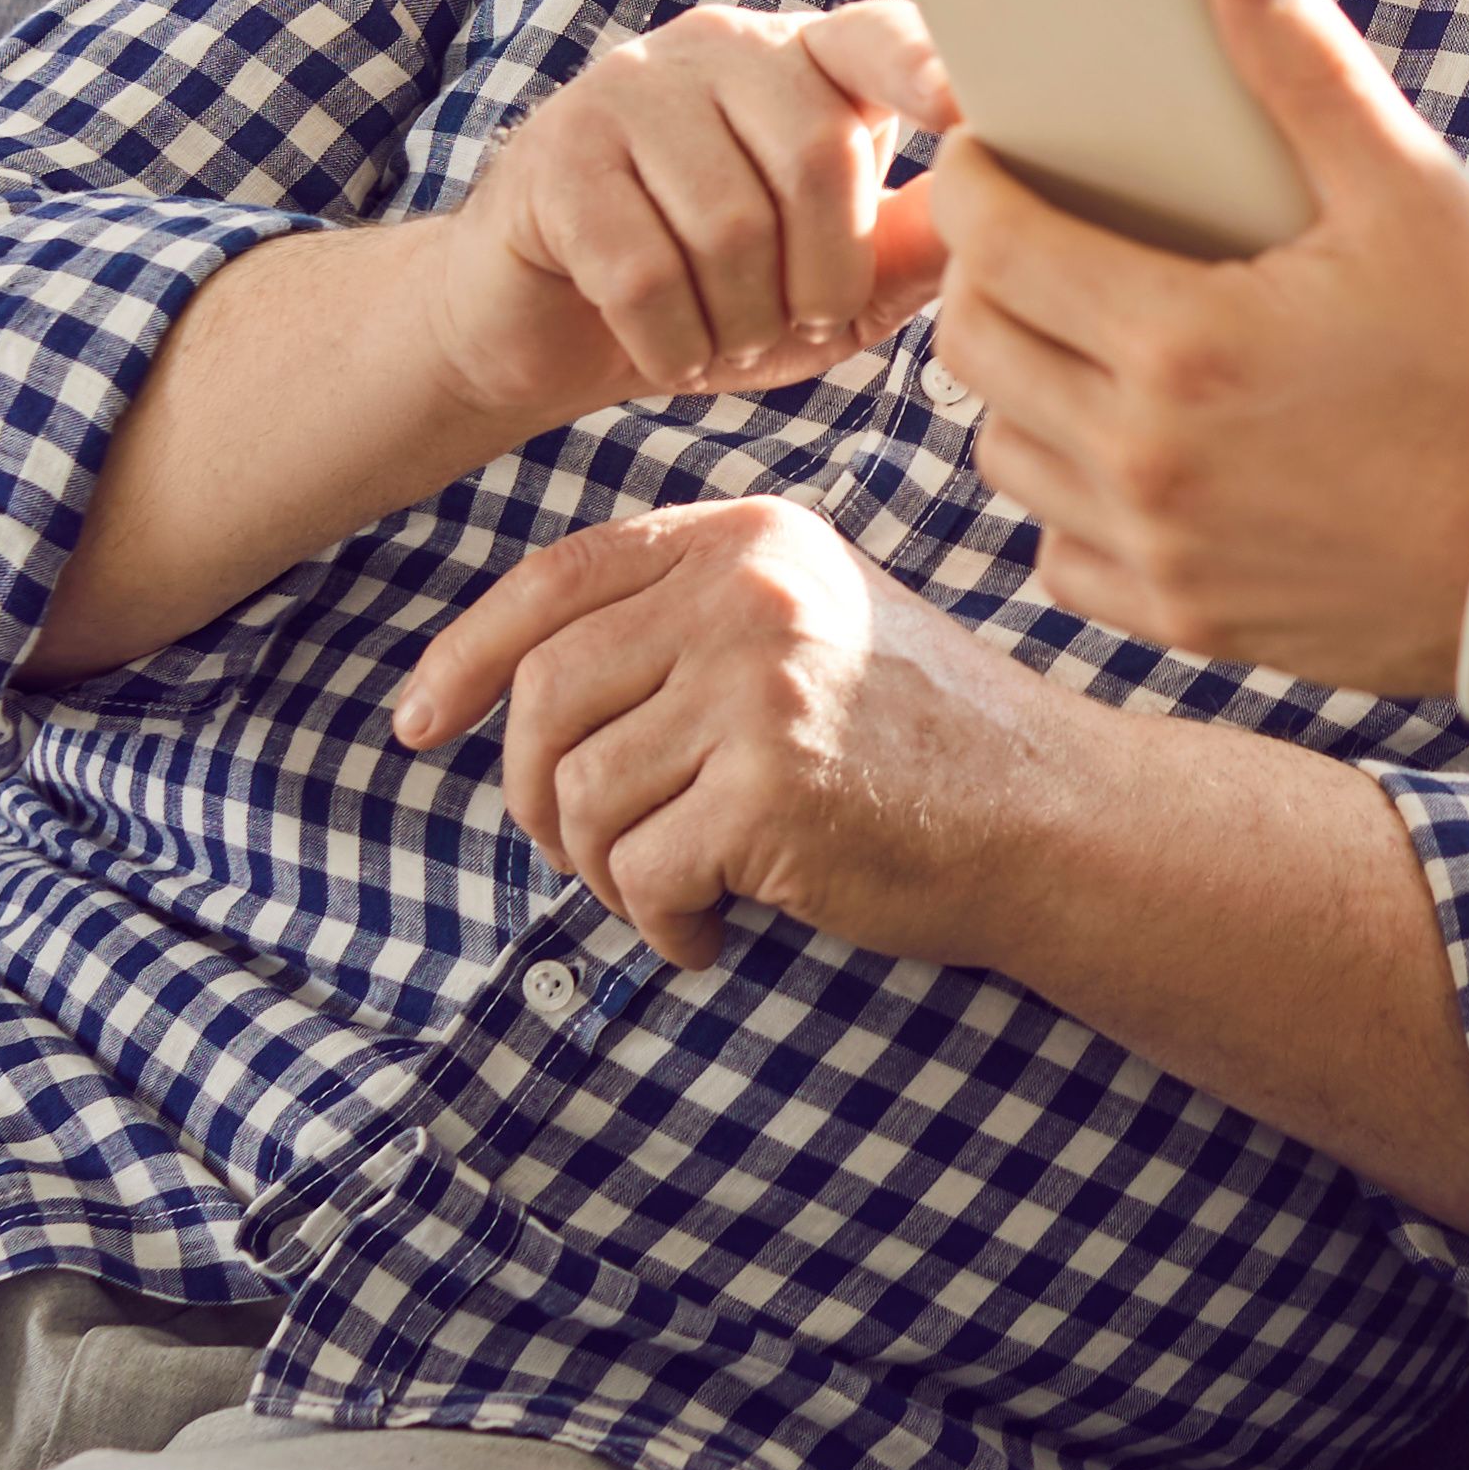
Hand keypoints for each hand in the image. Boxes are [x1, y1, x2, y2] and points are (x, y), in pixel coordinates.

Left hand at [386, 495, 1091, 969]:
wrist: (1052, 818)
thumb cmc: (922, 739)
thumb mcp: (811, 624)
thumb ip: (685, 617)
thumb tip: (514, 680)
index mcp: (751, 537)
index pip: (557, 578)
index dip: (466, 655)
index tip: (416, 722)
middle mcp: (751, 594)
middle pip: (547, 698)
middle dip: (534, 797)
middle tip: (579, 854)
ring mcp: (763, 688)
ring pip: (582, 797)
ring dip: (605, 873)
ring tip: (677, 894)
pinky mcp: (774, 791)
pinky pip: (641, 875)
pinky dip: (659, 926)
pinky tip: (716, 932)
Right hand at [429, 0, 955, 421]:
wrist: (547, 326)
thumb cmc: (713, 299)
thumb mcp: (831, 292)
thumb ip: (904, 255)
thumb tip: (980, 220)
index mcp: (805, 60)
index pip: (877, 39)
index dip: (923, 68)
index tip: (963, 107)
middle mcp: (721, 47)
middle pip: (817, 155)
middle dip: (822, 278)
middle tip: (794, 324)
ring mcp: (631, 87)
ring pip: (730, 224)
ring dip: (740, 321)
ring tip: (723, 337)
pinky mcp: (559, 154)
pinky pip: (644, 271)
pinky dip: (670, 340)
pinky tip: (667, 349)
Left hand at [928, 0, 1468, 699]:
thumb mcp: (1418, 195)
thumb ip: (1311, 69)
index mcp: (1183, 342)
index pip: (991, 241)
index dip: (973, 178)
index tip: (990, 150)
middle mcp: (1147, 459)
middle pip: (974, 346)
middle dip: (982, 274)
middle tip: (1033, 232)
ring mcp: (1162, 553)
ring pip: (1005, 451)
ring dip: (1022, 385)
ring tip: (1082, 335)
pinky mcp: (1189, 623)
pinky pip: (1063, 554)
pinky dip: (1073, 498)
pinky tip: (1133, 449)